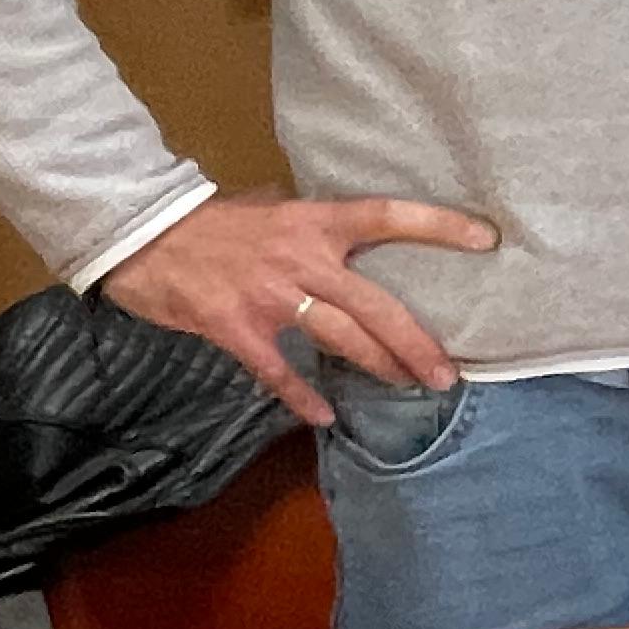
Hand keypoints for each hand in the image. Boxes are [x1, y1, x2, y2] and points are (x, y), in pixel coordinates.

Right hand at [100, 190, 498, 426]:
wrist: (144, 234)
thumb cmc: (212, 223)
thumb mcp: (272, 211)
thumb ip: (313, 229)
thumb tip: (350, 236)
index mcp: (313, 222)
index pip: (388, 217)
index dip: (438, 226)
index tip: (484, 240)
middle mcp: (301, 258)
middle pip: (376, 303)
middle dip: (415, 341)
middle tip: (447, 372)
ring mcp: (270, 296)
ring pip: (340, 337)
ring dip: (378, 365)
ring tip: (410, 387)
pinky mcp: (236, 327)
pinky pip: (278, 371)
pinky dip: (302, 397)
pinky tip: (325, 418)